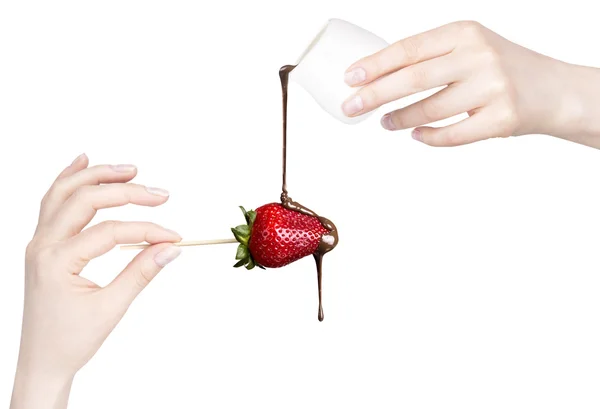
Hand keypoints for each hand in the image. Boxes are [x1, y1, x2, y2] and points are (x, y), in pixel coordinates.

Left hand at [10, 154, 181, 408]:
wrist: (41, 361)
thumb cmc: (70, 340)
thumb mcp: (110, 309)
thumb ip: (141, 273)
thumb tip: (169, 248)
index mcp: (56, 261)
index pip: (110, 232)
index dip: (146, 230)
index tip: (173, 236)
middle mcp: (43, 244)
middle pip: (85, 199)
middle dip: (124, 190)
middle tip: (159, 193)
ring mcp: (39, 242)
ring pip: (64, 192)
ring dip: (96, 176)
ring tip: (128, 169)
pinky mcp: (44, 244)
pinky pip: (52, 202)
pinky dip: (68, 180)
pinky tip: (83, 163)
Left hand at [342, 21, 599, 147]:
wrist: (555, 90)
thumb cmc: (502, 69)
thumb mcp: (470, 48)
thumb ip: (432, 57)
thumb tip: (378, 76)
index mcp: (465, 32)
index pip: (409, 48)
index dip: (376, 65)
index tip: (351, 78)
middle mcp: (479, 56)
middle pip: (413, 79)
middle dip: (375, 95)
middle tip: (351, 107)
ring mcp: (493, 88)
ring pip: (429, 110)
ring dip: (400, 119)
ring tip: (385, 122)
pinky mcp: (502, 119)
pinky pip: (452, 135)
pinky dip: (428, 137)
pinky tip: (416, 135)